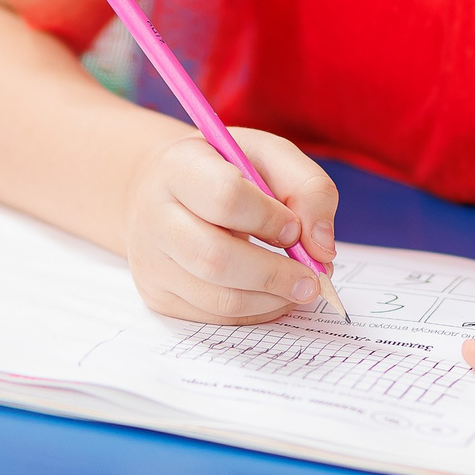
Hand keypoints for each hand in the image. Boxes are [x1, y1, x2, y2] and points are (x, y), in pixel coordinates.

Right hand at [121, 126, 336, 322]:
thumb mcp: (271, 157)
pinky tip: (273, 295)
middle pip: (216, 257)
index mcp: (180, 166)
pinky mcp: (157, 295)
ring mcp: (151, 261)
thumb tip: (322, 248)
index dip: (268, 218)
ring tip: (301, 288)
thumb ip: (309, 189)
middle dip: (275, 274)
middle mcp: (155, 215)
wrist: (166, 189)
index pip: (225, 198)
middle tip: (314, 279)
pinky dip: (255, 312)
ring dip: (271, 299)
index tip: (294, 229)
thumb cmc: (227, 169)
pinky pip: (213, 317)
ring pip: (217, 297)